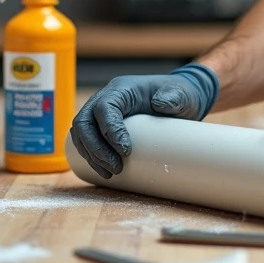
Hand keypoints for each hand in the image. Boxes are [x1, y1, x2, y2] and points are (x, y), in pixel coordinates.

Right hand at [70, 63, 218, 177]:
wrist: (178, 100)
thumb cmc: (179, 95)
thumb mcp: (182, 94)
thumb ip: (175, 98)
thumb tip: (160, 104)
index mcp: (121, 89)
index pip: (104, 108)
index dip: (110, 130)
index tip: (126, 151)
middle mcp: (106, 98)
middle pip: (84, 122)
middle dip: (96, 148)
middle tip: (116, 168)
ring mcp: (100, 113)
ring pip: (81, 134)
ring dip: (91, 155)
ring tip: (110, 173)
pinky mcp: (101, 126)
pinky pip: (85, 141)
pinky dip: (91, 157)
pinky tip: (103, 170)